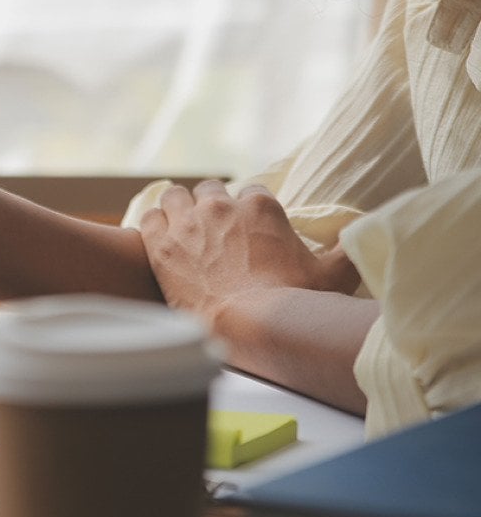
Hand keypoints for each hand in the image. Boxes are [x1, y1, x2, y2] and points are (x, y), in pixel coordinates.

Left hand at [138, 181, 359, 319]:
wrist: (250, 326)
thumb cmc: (295, 302)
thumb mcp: (335, 273)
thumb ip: (348, 249)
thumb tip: (368, 234)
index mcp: (261, 206)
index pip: (251, 192)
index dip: (247, 208)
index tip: (246, 226)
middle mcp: (222, 207)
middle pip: (208, 190)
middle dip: (210, 204)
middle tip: (211, 229)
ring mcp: (187, 224)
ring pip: (174, 196)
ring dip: (178, 208)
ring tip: (181, 228)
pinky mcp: (161, 245)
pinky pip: (149, 218)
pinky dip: (154, 224)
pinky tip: (158, 239)